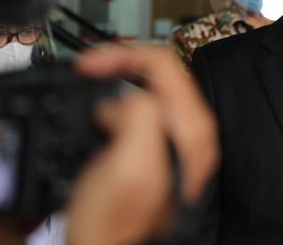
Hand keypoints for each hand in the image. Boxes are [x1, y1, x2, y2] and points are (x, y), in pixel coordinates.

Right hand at [66, 44, 218, 244]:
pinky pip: (145, 112)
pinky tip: (103, 114)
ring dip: (121, 81)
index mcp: (191, 129)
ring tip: (93, 82)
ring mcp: (180, 143)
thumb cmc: (117, 229)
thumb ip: (139, 118)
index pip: (164, 64)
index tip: (90, 64)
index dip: (123, 55)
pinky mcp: (163, 153)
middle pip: (161, 73)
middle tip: (90, 68)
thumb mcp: (128, 170)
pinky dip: (121, 103)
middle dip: (122, 63)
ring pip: (153, 90)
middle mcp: (193, 133)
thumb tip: (127, 99)